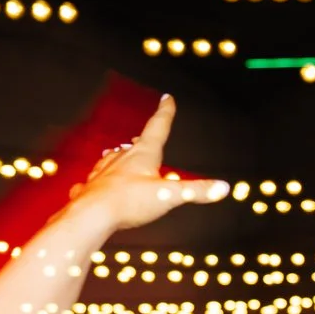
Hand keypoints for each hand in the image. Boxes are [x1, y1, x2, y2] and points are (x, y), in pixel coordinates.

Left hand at [68, 95, 229, 231]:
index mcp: (143, 155)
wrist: (91, 215)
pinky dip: (100, 179)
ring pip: (113, 159)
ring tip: (119, 152)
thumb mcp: (168, 196)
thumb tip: (223, 187)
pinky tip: (95, 182)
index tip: (167, 98)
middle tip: (146, 134)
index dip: (164, 112)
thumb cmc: (129, 202)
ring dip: (119, 156)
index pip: (157, 128)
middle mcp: (122, 159)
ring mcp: (105, 172)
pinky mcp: (92, 188)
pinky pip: (97, 180)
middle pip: (135, 145)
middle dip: (144, 139)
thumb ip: (196, 191)